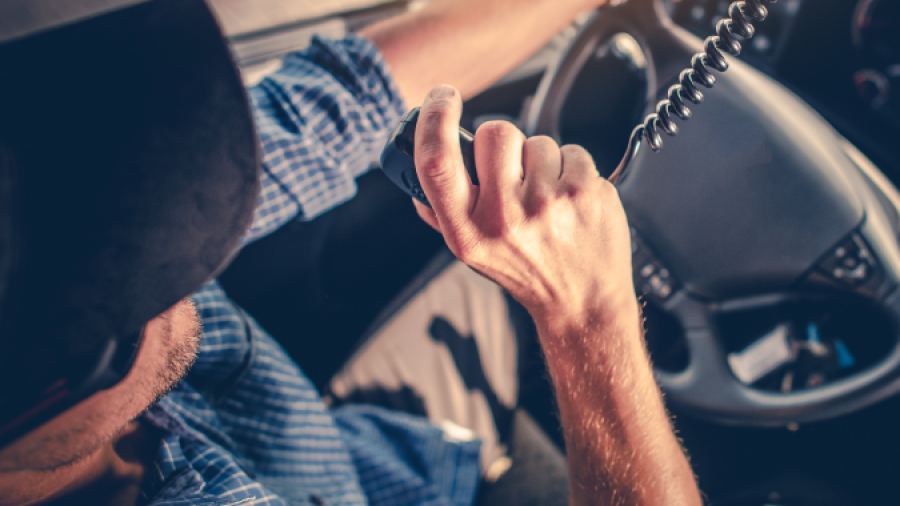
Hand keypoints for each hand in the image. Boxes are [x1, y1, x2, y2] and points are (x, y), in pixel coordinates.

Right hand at [413, 85, 634, 327]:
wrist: (583, 302)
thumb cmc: (526, 273)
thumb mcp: (472, 254)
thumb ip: (442, 215)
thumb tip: (416, 183)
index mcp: (466, 232)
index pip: (437, 161)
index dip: (434, 119)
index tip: (441, 98)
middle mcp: (504, 218)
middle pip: (494, 133)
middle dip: (503, 143)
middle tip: (512, 173)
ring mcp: (548, 204)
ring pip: (537, 141)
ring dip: (540, 161)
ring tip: (546, 197)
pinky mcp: (584, 193)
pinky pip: (571, 151)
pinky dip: (571, 169)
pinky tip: (569, 199)